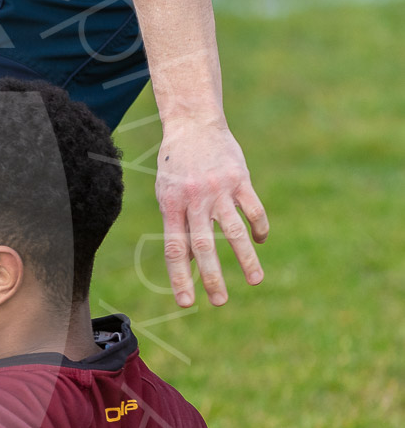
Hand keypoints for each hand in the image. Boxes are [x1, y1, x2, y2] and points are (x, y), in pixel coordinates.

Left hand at [155, 121, 268, 307]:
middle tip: (219, 302)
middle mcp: (195, 199)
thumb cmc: (176, 166)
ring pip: (235, 230)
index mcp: (172, 205)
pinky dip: (259, 227)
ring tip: (255, 281)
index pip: (175, 249)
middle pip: (204, 245)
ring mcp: (219, 189)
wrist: (192, 125)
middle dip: (212, 276)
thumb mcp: (168, 194)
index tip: (186, 302)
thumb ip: (179, 225)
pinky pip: (253, 208)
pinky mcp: (240, 178)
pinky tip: (259, 241)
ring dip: (246, 259)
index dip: (180, 277)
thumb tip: (187, 261)